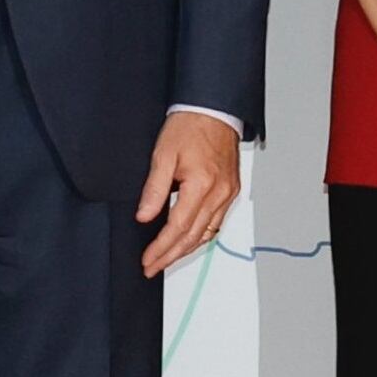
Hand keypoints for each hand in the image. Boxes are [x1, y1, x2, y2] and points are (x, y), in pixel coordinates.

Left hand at [136, 111, 241, 276]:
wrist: (213, 109)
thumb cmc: (190, 126)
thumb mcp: (163, 154)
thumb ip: (154, 189)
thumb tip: (144, 216)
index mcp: (202, 184)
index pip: (178, 227)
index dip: (161, 248)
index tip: (147, 260)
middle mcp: (219, 193)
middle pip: (193, 237)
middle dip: (171, 256)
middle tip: (153, 267)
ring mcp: (228, 193)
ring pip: (207, 233)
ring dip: (186, 250)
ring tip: (167, 259)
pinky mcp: (231, 190)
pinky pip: (216, 222)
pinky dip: (201, 235)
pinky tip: (189, 240)